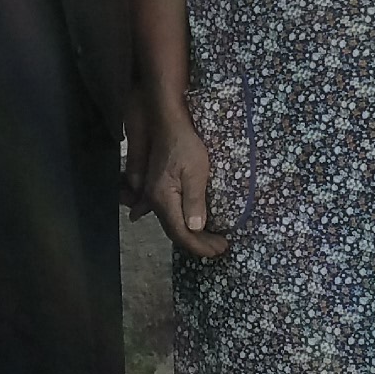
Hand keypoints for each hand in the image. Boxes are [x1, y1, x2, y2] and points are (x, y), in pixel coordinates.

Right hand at [146, 114, 228, 257]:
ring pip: (172, 224)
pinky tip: (192, 226)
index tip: (220, 248)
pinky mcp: (157, 189)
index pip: (181, 233)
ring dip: (191, 235)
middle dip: (198, 244)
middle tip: (220, 247)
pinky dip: (183, 224)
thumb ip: (194, 201)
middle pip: (175, 232)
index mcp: (163, 199)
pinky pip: (169, 214)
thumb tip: (196, 228)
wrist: (168, 124)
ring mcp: (153, 195)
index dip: (200, 245)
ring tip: (210, 240)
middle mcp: (155, 201)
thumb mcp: (195, 172)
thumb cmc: (185, 145)